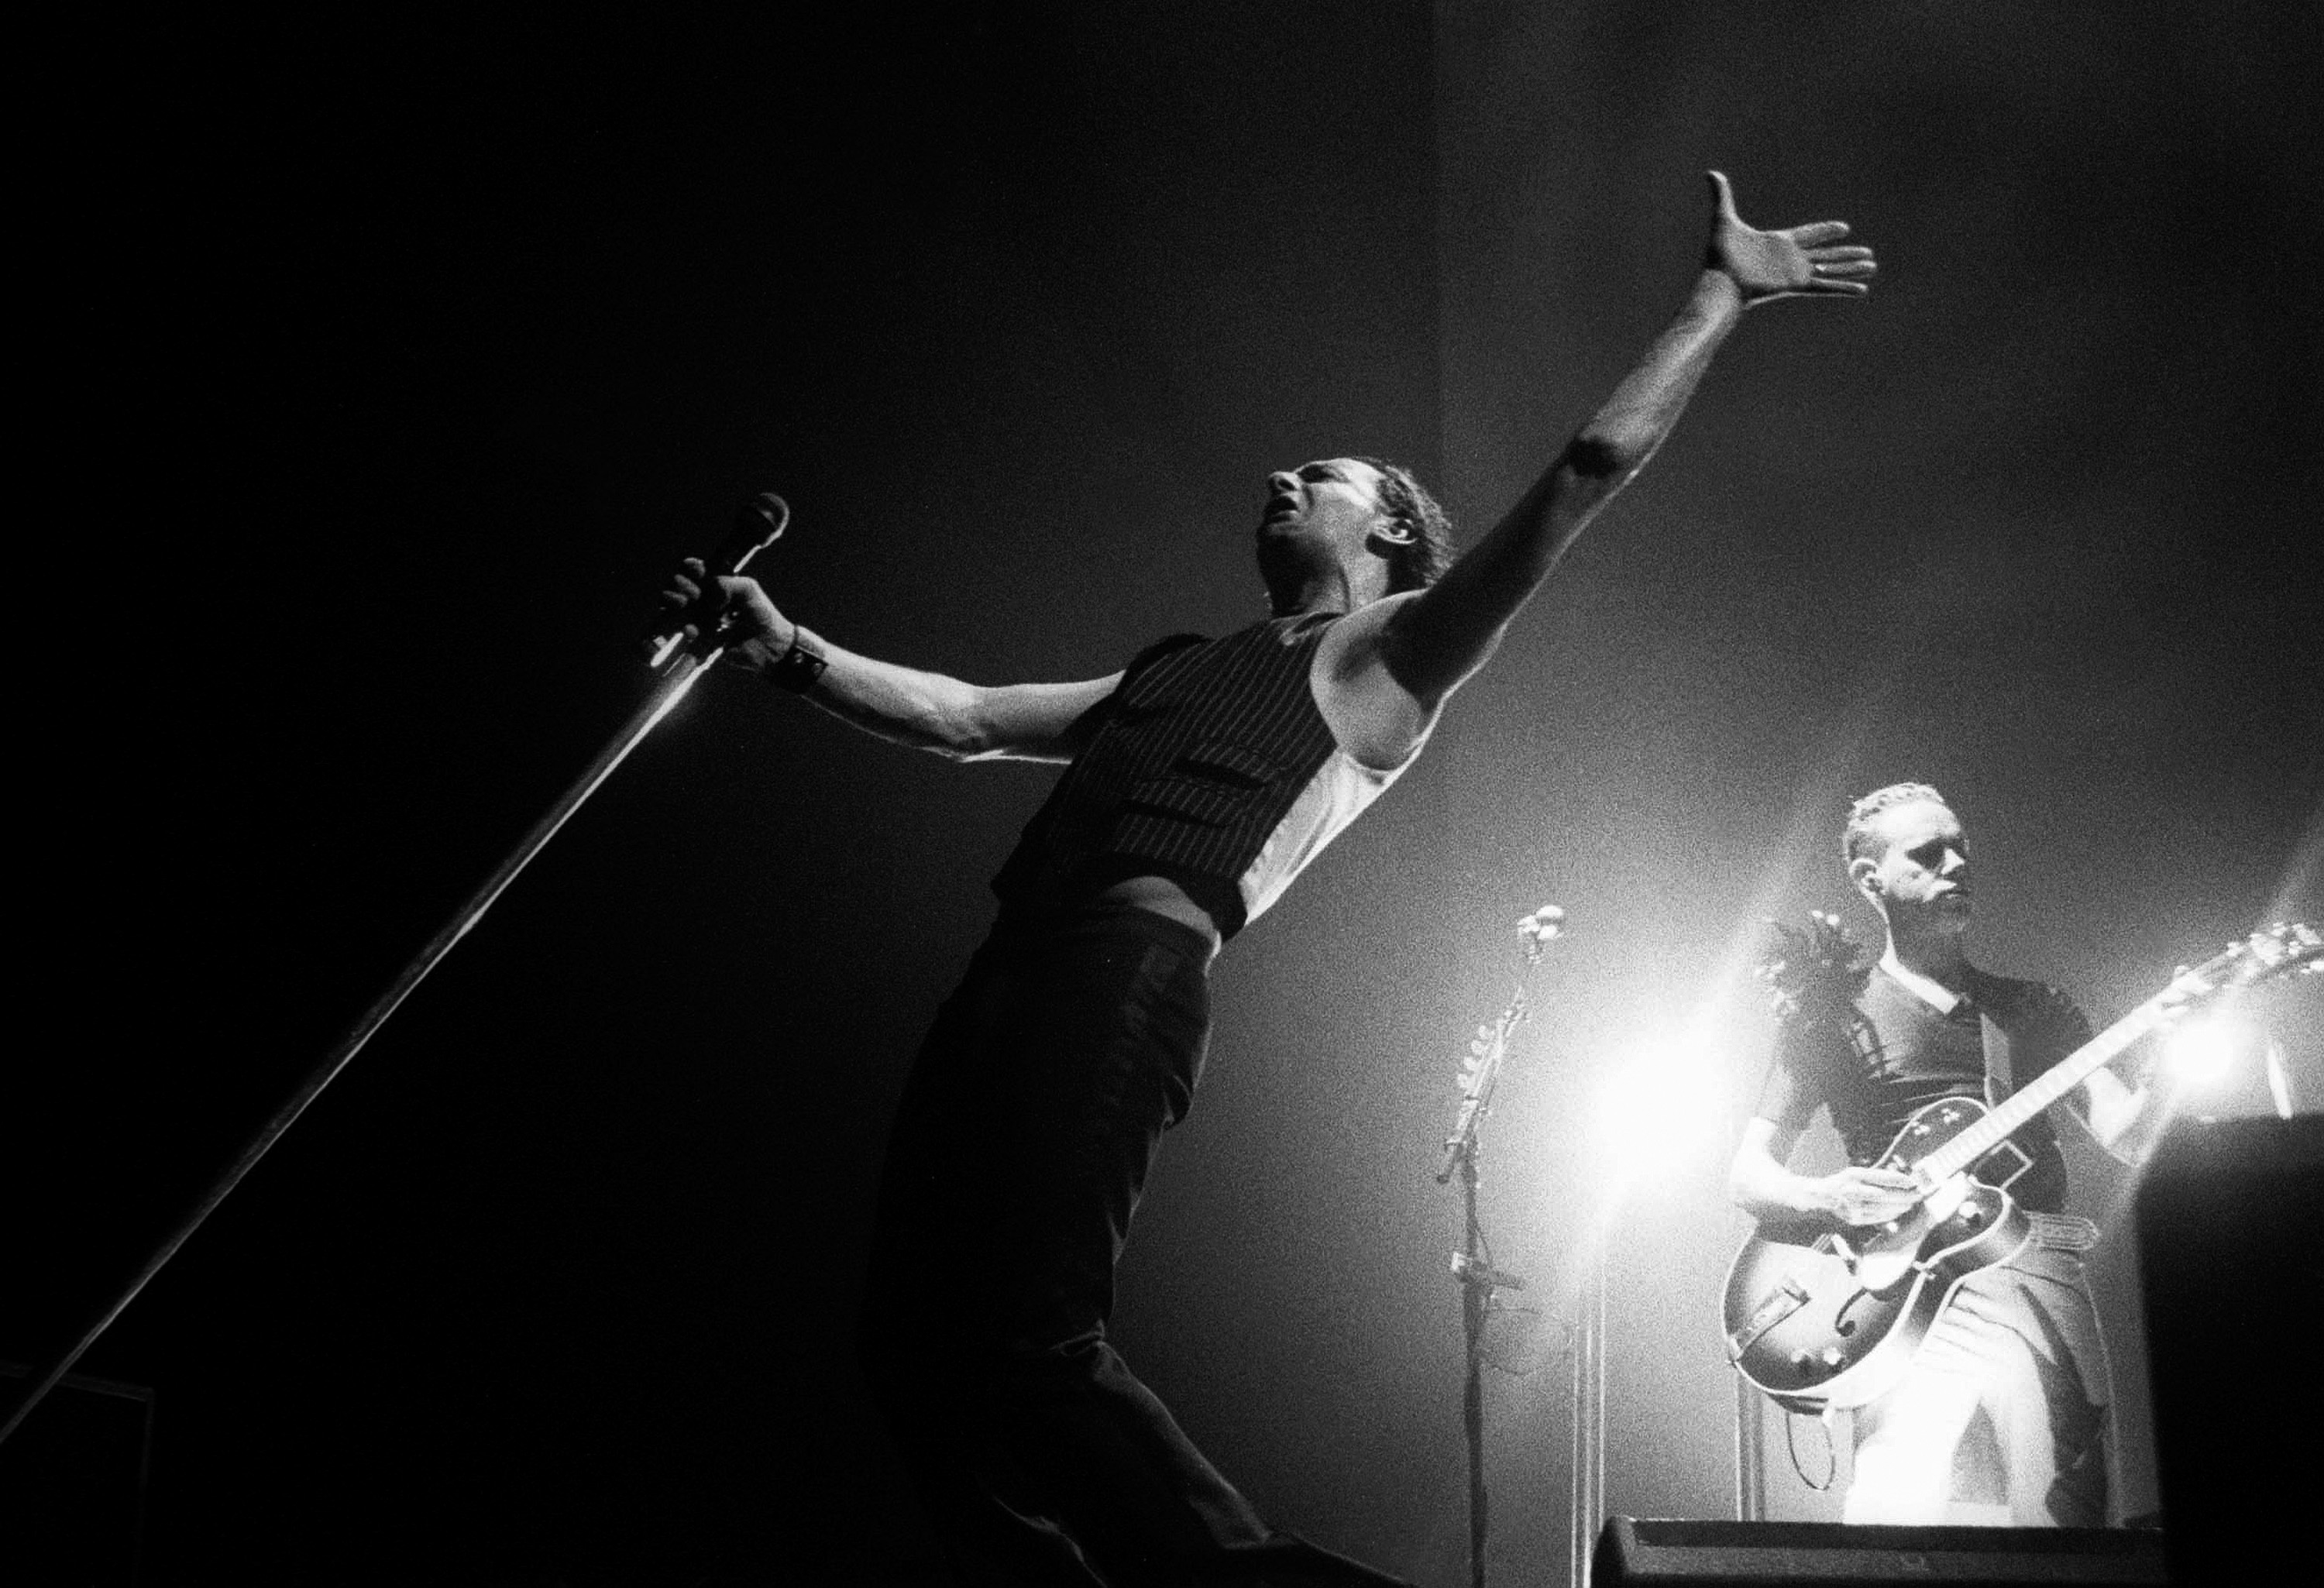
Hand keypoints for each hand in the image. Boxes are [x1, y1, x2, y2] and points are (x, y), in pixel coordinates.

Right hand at [659, 557, 794, 667]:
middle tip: (694, 593)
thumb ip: (726, 584)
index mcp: (714, 583)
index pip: (692, 570)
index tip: (698, 570)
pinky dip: (686, 629)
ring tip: (684, 603)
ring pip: (673, 606)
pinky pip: (684, 630)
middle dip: (680, 584)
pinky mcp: (700, 637)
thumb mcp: (748, 588)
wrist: (769, 644)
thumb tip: (708, 598)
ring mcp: (699, 617)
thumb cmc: (761, 613)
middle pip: (677, 585)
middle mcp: (703, 598)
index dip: (690, 567)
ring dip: (673, 601)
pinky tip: (692, 630)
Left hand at [1705, 170, 1876, 304]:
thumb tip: (1711, 172)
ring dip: (1852, 268)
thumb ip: (1722, 196)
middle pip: (1826, 253)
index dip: (1826, 231)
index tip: (1844, 228)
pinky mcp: (1797, 285)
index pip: (1809, 234)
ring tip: (1872, 267)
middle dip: (1847, 253)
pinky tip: (1861, 290)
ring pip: (1831, 269)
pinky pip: (1826, 287)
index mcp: (1779, 242)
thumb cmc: (1721, 256)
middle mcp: (1791, 259)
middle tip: (1867, 252)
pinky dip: (1844, 288)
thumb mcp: (1724, 220)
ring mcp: (1795, 273)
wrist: (1720, 282)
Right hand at [1815, 1165, 1921, 1227]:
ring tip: (1911, 1203)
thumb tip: (1901, 1181)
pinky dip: (1890, 1215)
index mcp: (1853, 1175)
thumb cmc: (1843, 1182)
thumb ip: (1875, 1177)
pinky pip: (1876, 1218)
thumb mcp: (1855, 1173)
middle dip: (1903, 1195)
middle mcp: (1852, 1190)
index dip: (1898, 1180)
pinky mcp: (1854, 1219)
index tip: (1913, 1181)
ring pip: (1882, 1208)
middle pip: (1884, 1195)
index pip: (1881, 1178)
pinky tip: (1898, 1212)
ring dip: (1899, 1206)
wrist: (1821, 1197)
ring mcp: (1852, 1206)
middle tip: (1918, 1194)